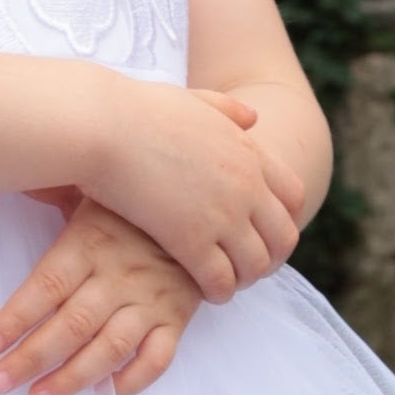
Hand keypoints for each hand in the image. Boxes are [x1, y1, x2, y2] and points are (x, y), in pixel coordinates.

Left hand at [0, 197, 204, 394]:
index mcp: (90, 243)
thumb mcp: (92, 190)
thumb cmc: (134, 201)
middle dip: (30, 358)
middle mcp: (118, 275)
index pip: (46, 287)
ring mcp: (151, 299)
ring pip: (109, 348)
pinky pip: (157, 358)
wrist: (205, 203)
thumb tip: (19, 179)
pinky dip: (133, 380)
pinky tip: (106, 392)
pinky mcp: (178, 317)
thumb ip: (55, 193)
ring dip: (72, 378)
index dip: (15, 318)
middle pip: (70, 325)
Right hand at [82, 83, 303, 301]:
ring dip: (244, 278)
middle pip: (284, 237)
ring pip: (256, 265)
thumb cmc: (136, 110)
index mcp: (248, 152)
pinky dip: (218, 292)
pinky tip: (204, 292)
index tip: (264, 233)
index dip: (284, 219)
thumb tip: (253, 116)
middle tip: (248, 267)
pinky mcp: (192, 241)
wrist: (102, 126)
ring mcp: (223, 216)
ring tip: (226, 283)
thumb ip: (226, 110)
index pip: (293, 195)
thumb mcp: (193, 101)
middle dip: (271, 257)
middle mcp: (246, 186)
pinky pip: (221, 281)